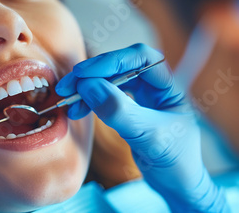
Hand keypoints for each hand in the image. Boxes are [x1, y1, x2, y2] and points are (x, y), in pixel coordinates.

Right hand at [55, 44, 228, 211]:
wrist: (177, 186)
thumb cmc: (176, 162)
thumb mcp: (149, 136)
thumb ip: (119, 111)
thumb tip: (87, 86)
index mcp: (170, 86)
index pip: (141, 58)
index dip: (112, 60)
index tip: (84, 73)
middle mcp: (155, 87)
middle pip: (120, 66)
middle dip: (92, 74)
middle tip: (67, 87)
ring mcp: (141, 98)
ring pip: (109, 81)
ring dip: (86, 88)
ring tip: (68, 102)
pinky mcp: (129, 110)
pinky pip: (105, 96)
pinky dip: (89, 101)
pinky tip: (77, 110)